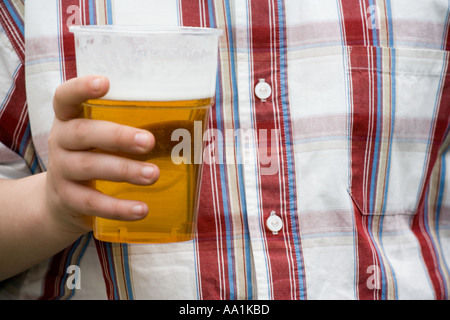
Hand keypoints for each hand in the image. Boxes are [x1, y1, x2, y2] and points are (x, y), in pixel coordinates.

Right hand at [46, 75, 158, 234]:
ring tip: (153, 175)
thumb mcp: (102, 139)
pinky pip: (92, 203)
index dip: (81, 88)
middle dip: (118, 136)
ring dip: (125, 170)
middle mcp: (61, 141)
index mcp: (70, 119)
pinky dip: (118, 207)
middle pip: (83, 133)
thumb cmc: (96, 157)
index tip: (105, 82)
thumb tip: (191, 126)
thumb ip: (131, 128)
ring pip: (89, 167)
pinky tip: (141, 210)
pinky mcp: (67, 199)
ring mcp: (61, 170)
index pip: (66, 97)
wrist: (62, 201)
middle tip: (149, 142)